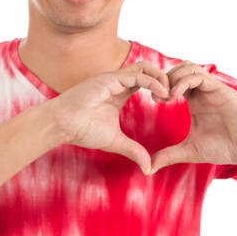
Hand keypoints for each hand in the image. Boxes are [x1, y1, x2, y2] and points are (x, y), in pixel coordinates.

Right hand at [49, 61, 169, 174]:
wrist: (60, 125)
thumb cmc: (81, 130)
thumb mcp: (115, 142)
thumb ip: (133, 150)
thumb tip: (148, 168)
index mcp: (120, 91)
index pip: (147, 80)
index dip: (161, 87)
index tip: (171, 102)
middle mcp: (118, 81)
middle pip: (149, 70)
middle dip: (166, 79)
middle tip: (176, 96)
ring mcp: (113, 78)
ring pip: (145, 67)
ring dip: (162, 78)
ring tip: (171, 94)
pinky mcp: (109, 79)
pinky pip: (137, 75)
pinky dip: (153, 82)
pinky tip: (162, 94)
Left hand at [150, 61, 236, 172]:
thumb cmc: (225, 148)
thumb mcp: (190, 151)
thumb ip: (169, 155)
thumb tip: (148, 167)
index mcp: (195, 101)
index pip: (174, 81)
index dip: (160, 87)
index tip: (154, 101)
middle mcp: (203, 92)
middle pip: (179, 69)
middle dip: (164, 79)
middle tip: (157, 96)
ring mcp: (213, 89)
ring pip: (188, 67)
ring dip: (173, 77)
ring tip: (167, 96)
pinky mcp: (222, 90)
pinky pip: (200, 76)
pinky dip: (184, 81)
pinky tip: (176, 95)